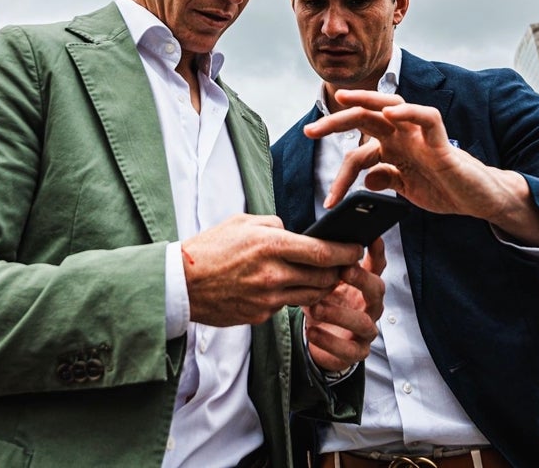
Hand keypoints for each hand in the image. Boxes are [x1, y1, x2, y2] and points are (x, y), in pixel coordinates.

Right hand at [183, 214, 365, 325]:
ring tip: (323, 276)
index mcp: (271, 245)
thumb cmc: (211, 247)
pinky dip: (293, 296)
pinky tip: (289, 287)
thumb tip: (296, 234)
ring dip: (322, 286)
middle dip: (339, 271)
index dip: (346, 251)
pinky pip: (288, 306)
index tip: (356, 248)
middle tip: (345, 264)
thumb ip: (275, 225)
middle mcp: (273, 274)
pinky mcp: (260, 315)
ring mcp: (268, 298)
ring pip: (311, 295)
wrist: (182, 283)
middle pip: (324, 277)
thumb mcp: (243, 222)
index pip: (323, 252)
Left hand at [304, 90, 538, 246]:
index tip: (328, 200)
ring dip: (365, 101)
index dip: (340, 173)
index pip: (358, 150)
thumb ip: (386, 180)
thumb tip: (365, 179)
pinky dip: (409, 112)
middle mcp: (403, 137)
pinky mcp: (442, 142)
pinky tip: (391, 114)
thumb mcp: (407, 190)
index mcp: (392, 149)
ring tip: (341, 101)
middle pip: (365, 118)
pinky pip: (427, 118)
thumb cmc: (444, 188)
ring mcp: (421, 137)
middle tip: (309, 131)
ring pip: (390, 107)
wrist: (478, 199)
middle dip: (335, 121)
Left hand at [304, 238, 385, 372]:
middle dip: (362, 279)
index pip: (376, 266)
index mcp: (364, 285)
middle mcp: (370, 306)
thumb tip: (314, 241)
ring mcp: (366, 330)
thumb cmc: (324, 302)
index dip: (377, 252)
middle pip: (377, 290)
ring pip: (364, 322)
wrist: (319, 338)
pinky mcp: (357, 351)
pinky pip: (349, 349)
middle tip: (344, 270)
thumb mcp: (324, 282)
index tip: (372, 238)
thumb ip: (325, 267)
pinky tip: (312, 331)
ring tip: (316, 307)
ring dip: (339, 313)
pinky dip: (330, 341)